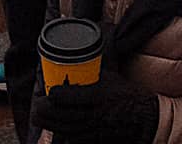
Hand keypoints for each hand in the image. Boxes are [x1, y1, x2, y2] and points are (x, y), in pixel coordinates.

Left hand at [31, 69, 158, 143]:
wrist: (142, 116)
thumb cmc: (126, 93)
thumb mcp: (112, 75)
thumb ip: (96, 66)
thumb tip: (88, 46)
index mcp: (96, 95)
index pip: (61, 96)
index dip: (51, 93)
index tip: (48, 88)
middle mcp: (91, 114)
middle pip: (55, 114)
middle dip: (42, 109)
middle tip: (39, 102)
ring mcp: (90, 129)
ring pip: (59, 127)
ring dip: (48, 121)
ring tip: (42, 114)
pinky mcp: (90, 139)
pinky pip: (69, 137)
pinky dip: (61, 131)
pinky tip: (58, 124)